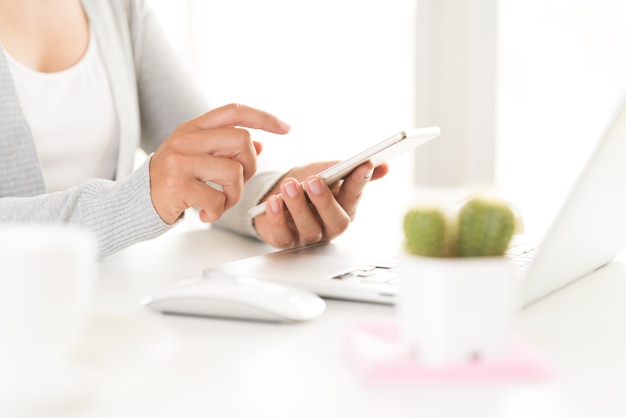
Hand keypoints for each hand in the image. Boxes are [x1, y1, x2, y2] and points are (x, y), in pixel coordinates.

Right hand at [149, 103, 289, 223]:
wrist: (135, 203)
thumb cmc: (173, 180)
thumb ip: (225, 149)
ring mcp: (180, 160)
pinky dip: (218, 211)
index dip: (263, 117)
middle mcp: (185, 139)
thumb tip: (260, 143)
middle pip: (242, 141)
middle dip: (250, 167)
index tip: (286, 128)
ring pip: (234, 172)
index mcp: (193, 128)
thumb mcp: (197, 157)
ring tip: (220, 203)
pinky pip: (218, 198)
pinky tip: (205, 213)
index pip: (234, 111)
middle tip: (236, 184)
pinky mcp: (177, 185)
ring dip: (235, 194)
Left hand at [254, 161, 388, 247]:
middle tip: (315, 180)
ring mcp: (308, 236)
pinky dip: (277, 219)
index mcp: (345, 208)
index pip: (355, 196)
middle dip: (325, 201)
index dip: (360, 182)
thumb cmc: (306, 184)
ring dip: (299, 206)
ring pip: (309, 228)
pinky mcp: (285, 241)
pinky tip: (273, 201)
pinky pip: (283, 236)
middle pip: (335, 221)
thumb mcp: (328, 172)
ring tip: (290, 185)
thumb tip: (384, 167)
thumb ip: (351, 169)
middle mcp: (330, 226)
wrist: (277, 194)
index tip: (364, 164)